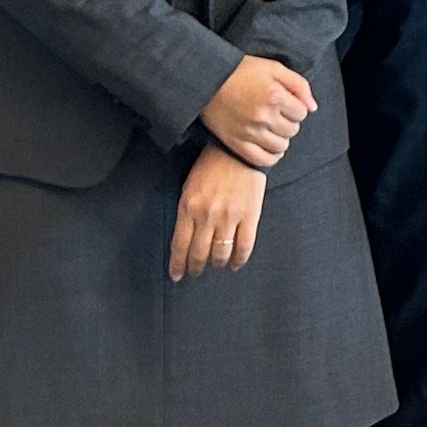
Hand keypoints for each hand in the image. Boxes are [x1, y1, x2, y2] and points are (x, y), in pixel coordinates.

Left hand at [170, 145, 265, 281]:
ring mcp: (230, 217)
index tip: (177, 275)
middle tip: (196, 271)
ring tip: (215, 265)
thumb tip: (185, 239)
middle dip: (196, 267)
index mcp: (189, 207)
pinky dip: (239, 260)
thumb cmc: (210, 166)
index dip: (178, 264)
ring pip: (221, 254)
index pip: (180, 245)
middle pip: (199, 253)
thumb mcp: (189, 187)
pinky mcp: (250, 216)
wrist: (237, 151)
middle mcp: (207, 216)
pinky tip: (234, 264)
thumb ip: (186, 213)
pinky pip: (244, 246)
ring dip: (216, 264)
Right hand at [201, 55, 316, 168]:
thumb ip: (298, 85)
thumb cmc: (241, 71)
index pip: (302, 113)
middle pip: (292, 131)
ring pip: (281, 147)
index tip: (286, 103)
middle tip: (276, 114)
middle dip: (288, 122)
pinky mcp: (236, 143)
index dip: (296, 107)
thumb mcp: (273, 68)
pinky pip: (263, 160)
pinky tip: (269, 146)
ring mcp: (249, 133)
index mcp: (274, 96)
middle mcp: (263, 117)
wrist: (207, 79)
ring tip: (271, 128)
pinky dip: (270, 156)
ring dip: (280, 138)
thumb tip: (313, 107)